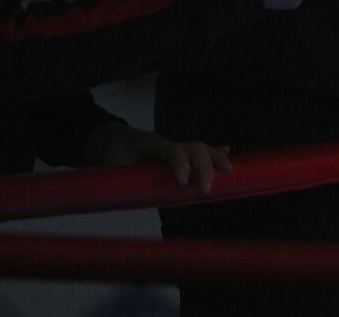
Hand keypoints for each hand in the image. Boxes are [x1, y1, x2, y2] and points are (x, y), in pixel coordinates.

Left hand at [83, 121, 230, 193]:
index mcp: (150, 145)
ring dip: (214, 159)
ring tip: (228, 171)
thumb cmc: (111, 155)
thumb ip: (120, 180)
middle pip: (192, 148)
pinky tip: (226, 153)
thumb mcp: (111, 167)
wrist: (110, 140)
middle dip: (203, 166)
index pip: (171, 150)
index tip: (183, 181)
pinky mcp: (177, 154)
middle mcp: (166, 144)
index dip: (180, 164)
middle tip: (206, 190)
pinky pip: (197, 152)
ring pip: (199, 148)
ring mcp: (173, 148)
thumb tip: (127, 199)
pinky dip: (213, 153)